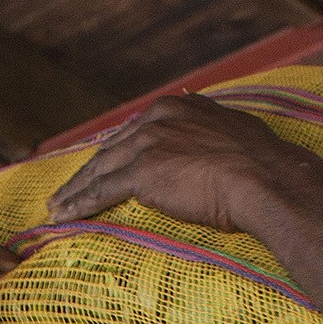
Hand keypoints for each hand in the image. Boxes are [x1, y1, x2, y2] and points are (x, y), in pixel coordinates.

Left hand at [48, 92, 318, 236]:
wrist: (265, 178)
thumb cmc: (262, 166)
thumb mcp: (236, 138)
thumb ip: (215, 138)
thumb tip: (219, 148)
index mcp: (178, 107)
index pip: (136, 132)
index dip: (117, 152)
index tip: (104, 166)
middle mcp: (157, 117)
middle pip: (112, 148)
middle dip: (87, 170)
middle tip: (67, 189)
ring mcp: (147, 142)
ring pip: (100, 168)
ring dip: (75, 190)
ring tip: (57, 207)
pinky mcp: (141, 171)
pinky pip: (102, 190)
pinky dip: (80, 204)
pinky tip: (64, 216)